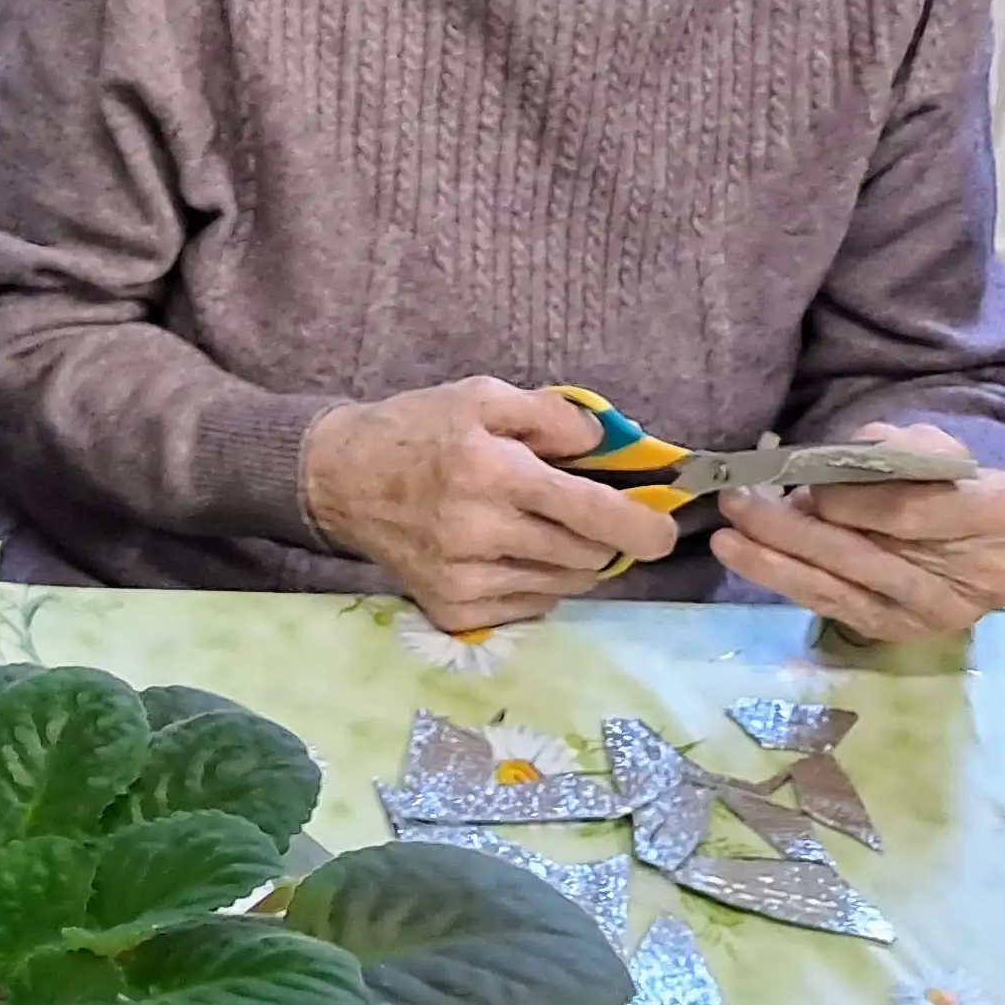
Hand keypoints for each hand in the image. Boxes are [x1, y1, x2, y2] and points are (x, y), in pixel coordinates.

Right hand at [301, 378, 678, 631]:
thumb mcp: (481, 395)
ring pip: (563, 585)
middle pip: (586, 554)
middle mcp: (480, 531)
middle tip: (590, 514)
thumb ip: (552, 414)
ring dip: (572, 560)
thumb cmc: (417, 428)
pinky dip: (537, 583)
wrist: (340, 479)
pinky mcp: (453, 610)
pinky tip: (510, 553)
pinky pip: (530, 606)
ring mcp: (465, 578)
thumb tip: (609, 447)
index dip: (643, 528)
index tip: (664, 532)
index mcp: (492, 471)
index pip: (593, 513)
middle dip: (603, 536)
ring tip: (543, 530)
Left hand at [712, 421, 1004, 640]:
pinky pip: (835, 608)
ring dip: (775, 564)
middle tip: (738, 503)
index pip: (908, 511)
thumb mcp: (931, 446)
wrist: (979, 534)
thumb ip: (887, 449)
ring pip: (844, 590)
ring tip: (726, 539)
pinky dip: (788, 583)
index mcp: (1001, 513)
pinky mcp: (901, 632)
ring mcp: (937, 613)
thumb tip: (822, 467)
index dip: (849, 500)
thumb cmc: (949, 478)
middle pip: (866, 556)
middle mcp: (977, 577)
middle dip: (792, 531)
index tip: (803, 481)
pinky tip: (748, 561)